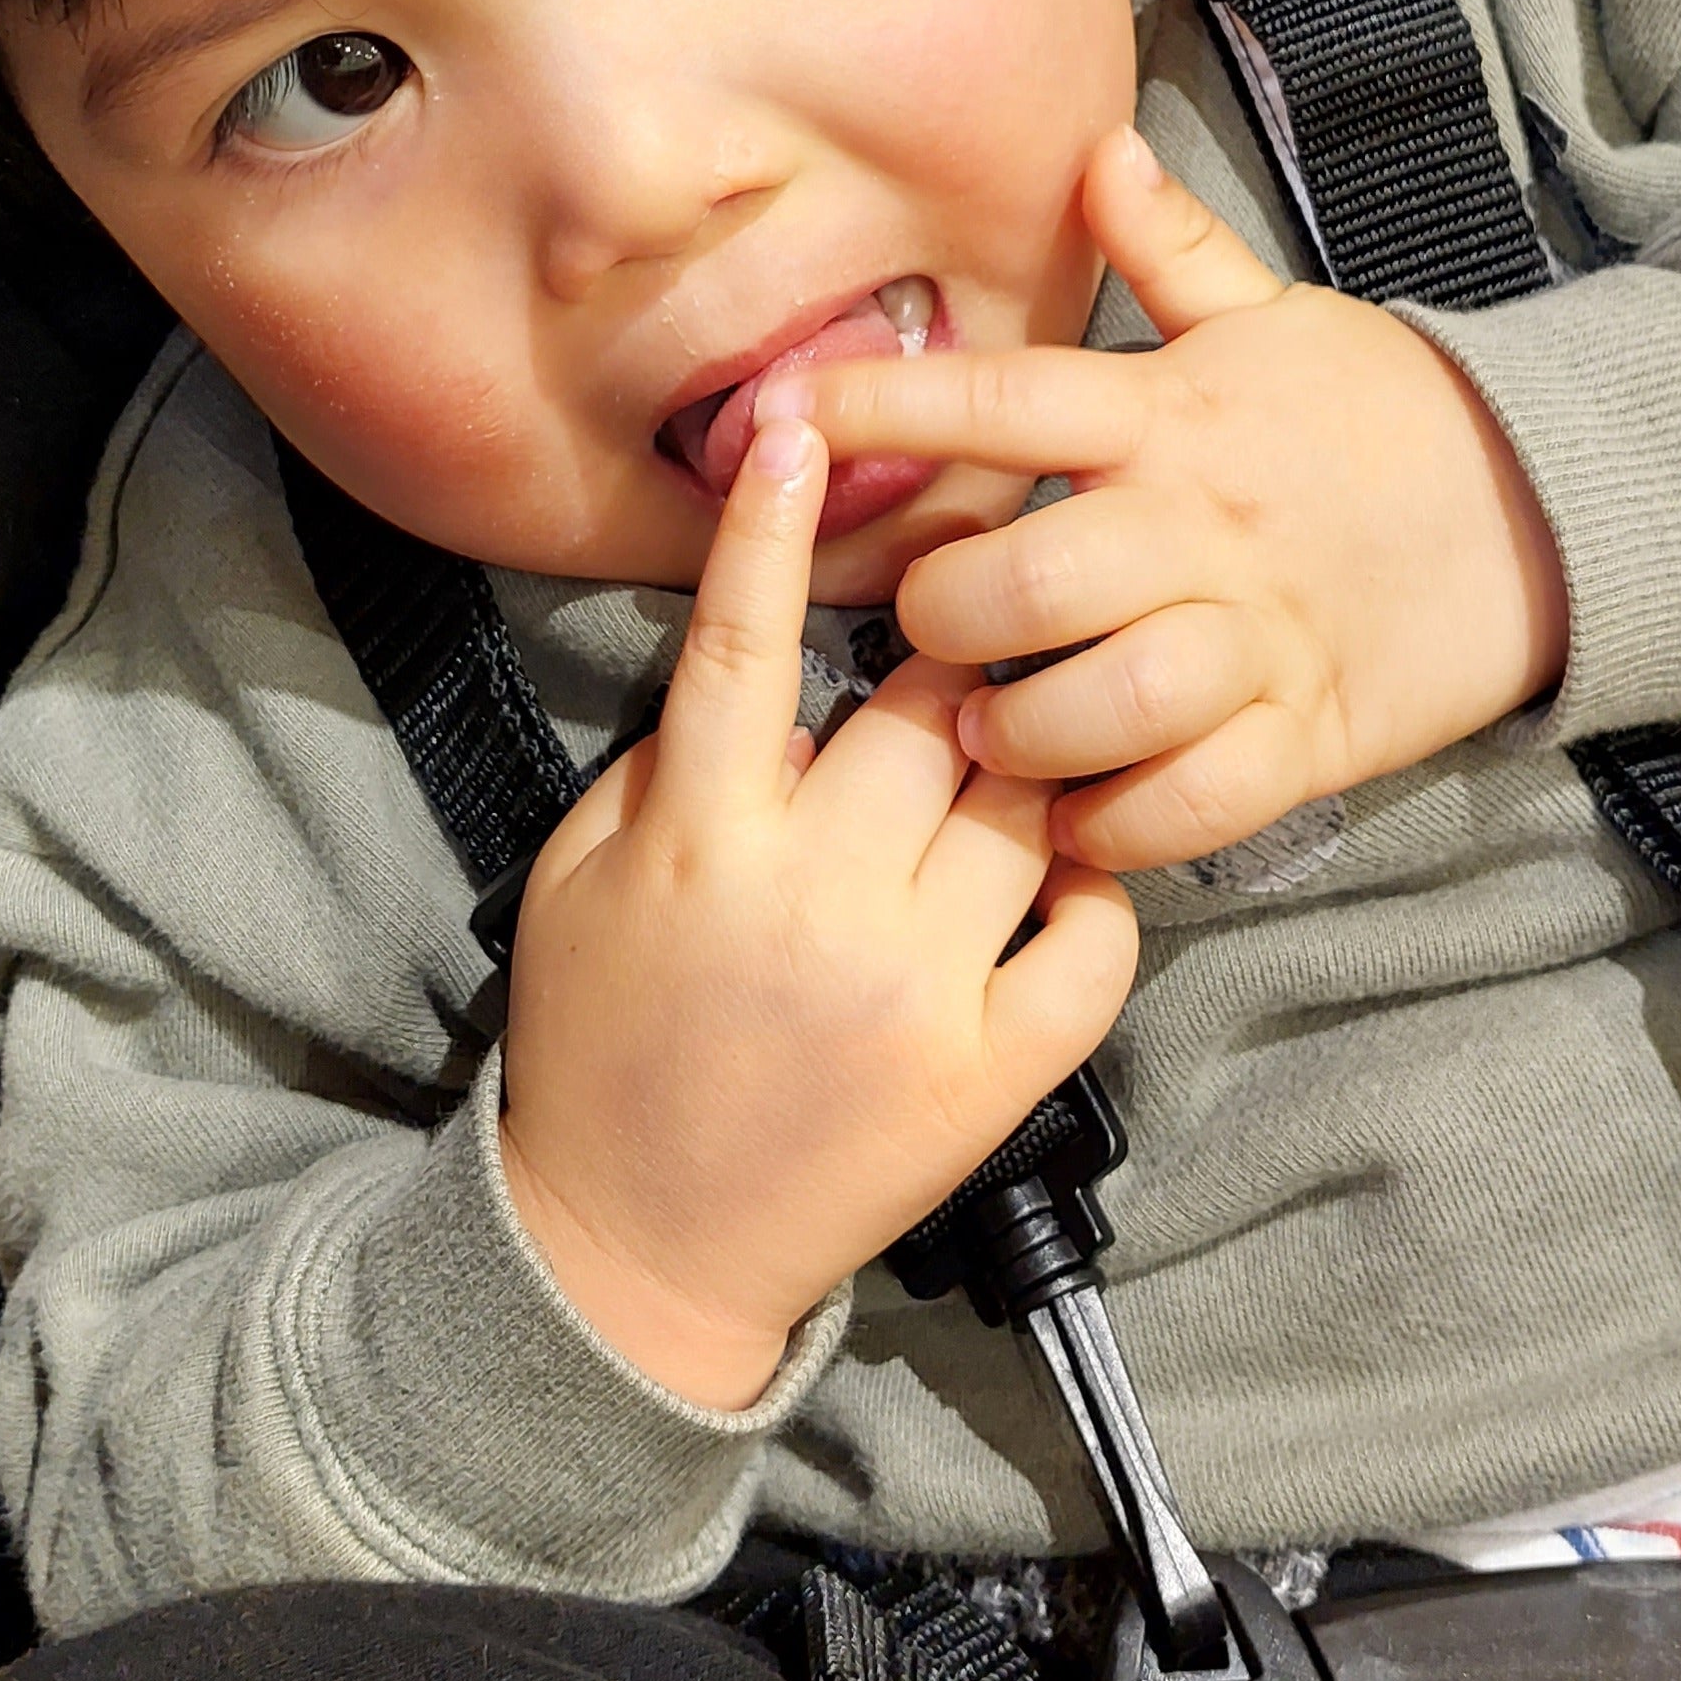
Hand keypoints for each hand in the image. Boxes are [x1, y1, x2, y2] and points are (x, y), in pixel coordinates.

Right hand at [498, 412, 1138, 1408]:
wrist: (637, 1252)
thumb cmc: (601, 1051)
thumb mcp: (582, 885)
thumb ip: (668, 768)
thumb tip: (766, 673)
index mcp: (700, 843)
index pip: (740, 647)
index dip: (766, 528)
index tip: (795, 428)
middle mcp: (815, 901)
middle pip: (927, 708)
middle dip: (954, 661)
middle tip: (967, 651)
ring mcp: (915, 988)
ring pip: (1029, 803)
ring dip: (1031, 766)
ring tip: (1016, 768)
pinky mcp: (989, 1074)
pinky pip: (1096, 940)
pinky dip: (1098, 895)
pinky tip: (1062, 882)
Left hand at [788, 127, 1569, 873]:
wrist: (1549, 509)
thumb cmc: (1381, 412)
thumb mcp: (1277, 317)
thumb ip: (1170, 251)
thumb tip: (1095, 146)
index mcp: (1173, 415)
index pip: (1006, 402)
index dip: (886, 404)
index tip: (780, 412)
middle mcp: (1200, 526)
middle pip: (1027, 580)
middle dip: (941, 614)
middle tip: (924, 626)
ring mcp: (1257, 637)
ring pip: (1097, 702)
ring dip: (1015, 728)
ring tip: (986, 727)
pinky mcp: (1308, 735)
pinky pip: (1191, 801)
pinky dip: (1117, 821)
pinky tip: (1076, 808)